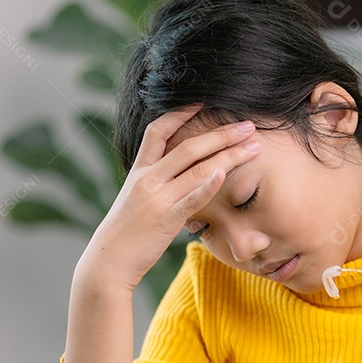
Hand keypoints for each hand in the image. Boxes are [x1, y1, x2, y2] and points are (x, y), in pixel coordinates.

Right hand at [83, 105, 260, 290]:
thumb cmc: (125, 233)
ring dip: (229, 155)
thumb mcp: (135, 200)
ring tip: (253, 146)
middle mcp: (148, 179)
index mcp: (139, 171)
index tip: (202, 101)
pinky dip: (208, 185)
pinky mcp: (166, 220)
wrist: (108, 261)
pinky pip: (191, 199)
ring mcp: (157, 199)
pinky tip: (224, 173)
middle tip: (248, 125)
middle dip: (222, 134)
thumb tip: (175, 174)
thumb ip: (155, 184)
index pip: (158, 131)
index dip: (179, 114)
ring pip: (197, 169)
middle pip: (188, 147)